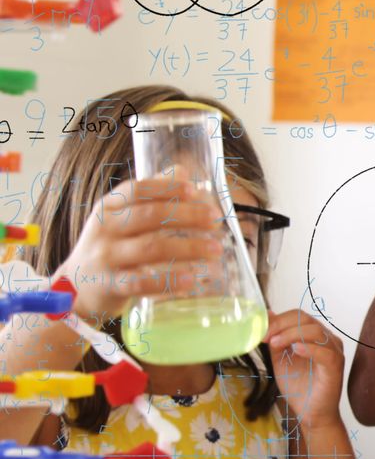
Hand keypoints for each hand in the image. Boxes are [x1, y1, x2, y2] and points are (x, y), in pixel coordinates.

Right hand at [53, 175, 222, 319]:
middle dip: (187, 216)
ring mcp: (105, 257)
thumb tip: (182, 172)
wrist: (75, 286)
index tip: (195, 190)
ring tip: (215, 249)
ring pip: (150, 248)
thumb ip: (150, 195)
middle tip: (216, 221)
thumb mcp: (121, 216)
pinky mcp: (109, 285)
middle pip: (150, 216)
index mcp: (109, 207)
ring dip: (188, 247)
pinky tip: (191, 279)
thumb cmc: (110, 245)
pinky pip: (141, 282)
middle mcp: (105, 228)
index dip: (167, 188)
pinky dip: (168, 280)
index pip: (137, 190)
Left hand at [265, 309, 345, 430]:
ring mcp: (334, 351)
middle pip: (306, 319)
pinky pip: (325, 352)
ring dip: (291, 335)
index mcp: (314, 335)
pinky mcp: (336, 366)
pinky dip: (310, 348)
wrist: (310, 413)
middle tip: (265, 336)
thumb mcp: (280, 360)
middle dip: (282, 325)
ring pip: (315, 331)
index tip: (260, 330)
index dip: (278, 320)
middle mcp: (327, 338)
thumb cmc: (299, 387)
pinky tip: (296, 350)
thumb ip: (275, 340)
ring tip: (275, 344)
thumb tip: (267, 316)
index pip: (298, 316)